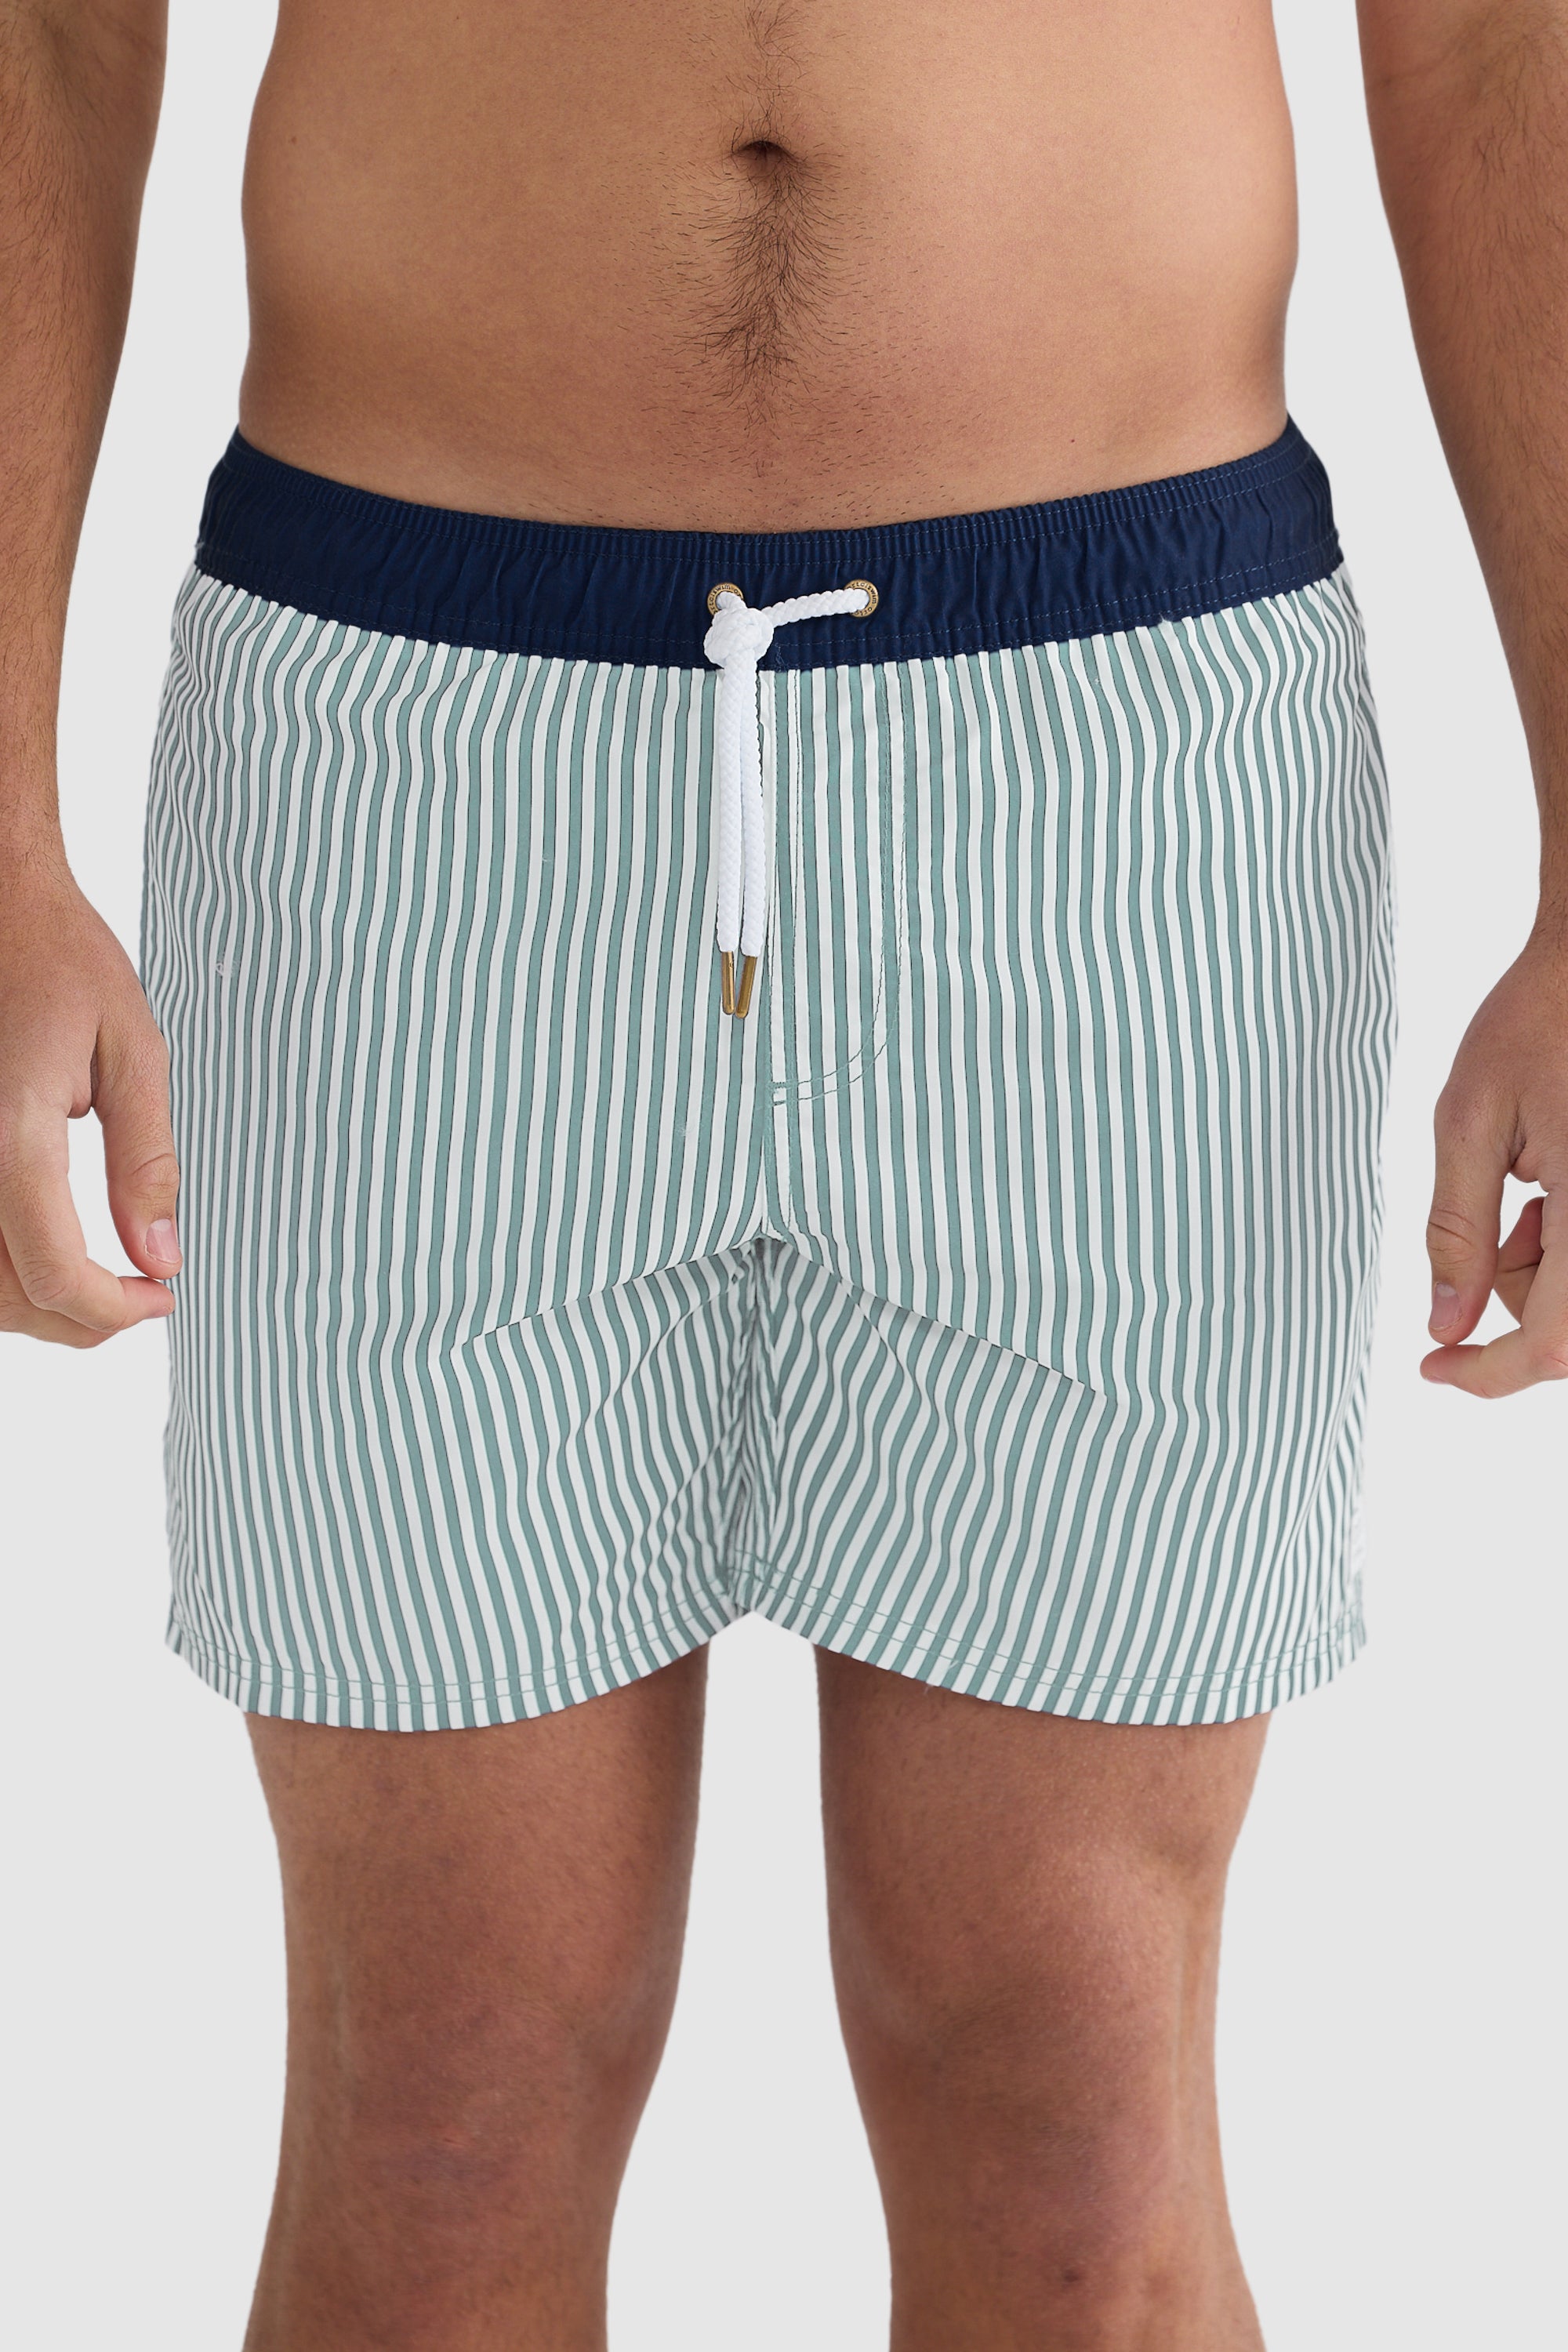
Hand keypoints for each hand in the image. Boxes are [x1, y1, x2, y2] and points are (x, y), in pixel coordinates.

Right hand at [0, 851, 178, 1346]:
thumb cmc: (59, 957)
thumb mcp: (131, 1049)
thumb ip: (146, 1160)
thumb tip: (161, 1255)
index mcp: (12, 1133)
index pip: (51, 1271)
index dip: (112, 1309)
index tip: (162, 1295)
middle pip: (5, 1295)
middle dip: (78, 1321)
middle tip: (140, 1300)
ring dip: (36, 1305)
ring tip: (103, 1286)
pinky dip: (6, 1268)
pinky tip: (48, 1255)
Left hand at [1423, 929, 1567, 1395]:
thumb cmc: (1540, 1019)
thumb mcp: (1470, 1120)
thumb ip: (1458, 1233)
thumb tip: (1446, 1328)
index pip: (1552, 1347)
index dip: (1488, 1376)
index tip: (1435, 1370)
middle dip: (1517, 1303)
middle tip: (1499, 1220)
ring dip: (1547, 1274)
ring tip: (1534, 1189)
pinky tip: (1562, 1188)